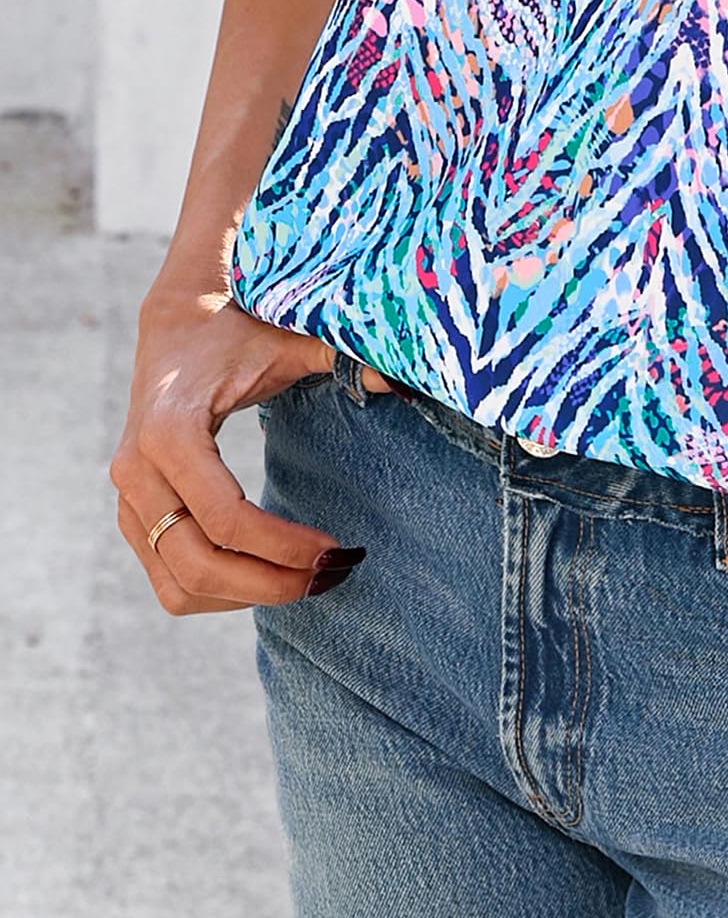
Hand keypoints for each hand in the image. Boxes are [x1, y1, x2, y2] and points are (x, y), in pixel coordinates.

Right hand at [109, 277, 396, 614]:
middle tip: (330, 575)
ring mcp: (128, 499)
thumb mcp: (288, 339)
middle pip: (199, 563)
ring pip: (179, 584)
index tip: (337, 547)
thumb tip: (405, 379)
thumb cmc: (238, 332)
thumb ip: (342, 356)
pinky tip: (267, 574)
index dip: (284, 545)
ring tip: (305, 580)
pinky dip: (217, 592)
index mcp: (170, 432)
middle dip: (270, 583)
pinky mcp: (132, 515)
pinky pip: (168, 580)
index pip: (225, 517)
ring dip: (244, 596)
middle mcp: (136, 472)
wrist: (176, 325)